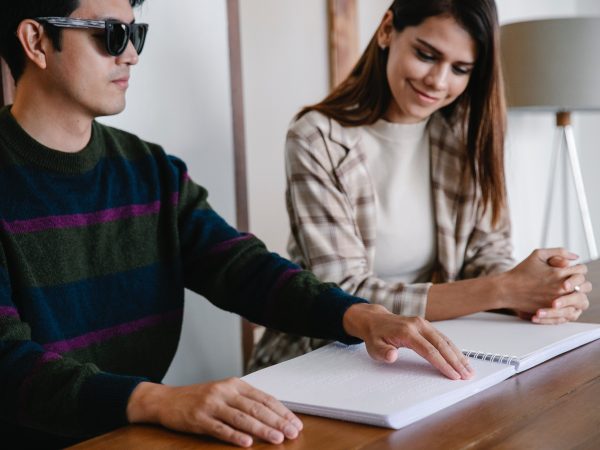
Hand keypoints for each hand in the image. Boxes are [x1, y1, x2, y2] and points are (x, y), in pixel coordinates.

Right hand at [127, 379, 302, 446]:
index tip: (295, 423)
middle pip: (256, 407)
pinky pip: (220, 428)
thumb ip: (245, 401)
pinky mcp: (198, 418)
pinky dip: (235, 435)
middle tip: (292, 433)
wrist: (166, 400)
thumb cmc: (200, 398)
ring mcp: (211, 404)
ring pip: (241, 417)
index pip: (264, 398)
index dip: (281, 411)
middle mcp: (224, 391)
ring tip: (277, 439)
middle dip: (277, 421)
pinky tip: (247, 442)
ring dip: (261, 429)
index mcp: (235, 384)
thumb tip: (274, 416)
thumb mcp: (224, 393)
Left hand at [343, 303, 472, 379]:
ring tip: (468, 369)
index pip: (429, 350)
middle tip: (467, 375)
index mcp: (406, 331)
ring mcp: (423, 323)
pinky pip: (442, 337)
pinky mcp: (426, 325)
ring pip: (445, 340)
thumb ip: (383, 353)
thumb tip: (392, 356)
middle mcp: (418, 325)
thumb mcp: (373, 347)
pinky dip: (453, 348)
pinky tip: (460, 358)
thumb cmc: (375, 335)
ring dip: (458, 355)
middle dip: (456, 361)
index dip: (442, 364)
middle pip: (441, 345)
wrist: (374, 319)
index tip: (453, 375)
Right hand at [502, 248, 587, 315]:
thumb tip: (575, 257)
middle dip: (579, 282)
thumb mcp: (538, 254)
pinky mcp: (553, 311)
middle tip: (571, 282)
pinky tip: (563, 301)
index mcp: (559, 273)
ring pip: (580, 299)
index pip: (582, 270)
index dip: (578, 269)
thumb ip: (559, 252)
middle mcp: (561, 288)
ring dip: (577, 295)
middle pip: (584, 285)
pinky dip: (571, 306)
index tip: (571, 271)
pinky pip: (572, 310)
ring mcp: (558, 301)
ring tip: (568, 292)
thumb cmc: (521, 271)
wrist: (507, 289)